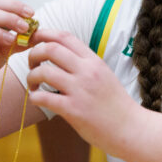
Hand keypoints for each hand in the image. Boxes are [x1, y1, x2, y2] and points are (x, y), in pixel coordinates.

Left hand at [25, 29, 141, 150]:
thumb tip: (61, 55)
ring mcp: (80, 90)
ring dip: (31, 77)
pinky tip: (38, 100)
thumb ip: (85, 65)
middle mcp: (87, 72)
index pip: (65, 37)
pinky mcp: (73, 110)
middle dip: (33, 54)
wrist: (131, 128)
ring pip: (43, 72)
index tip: (34, 40)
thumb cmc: (115, 105)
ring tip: (34, 86)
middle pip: (50, 49)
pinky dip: (34, 97)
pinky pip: (43, 97)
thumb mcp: (104, 75)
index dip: (44, 34)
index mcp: (94, 61)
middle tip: (32, 65)